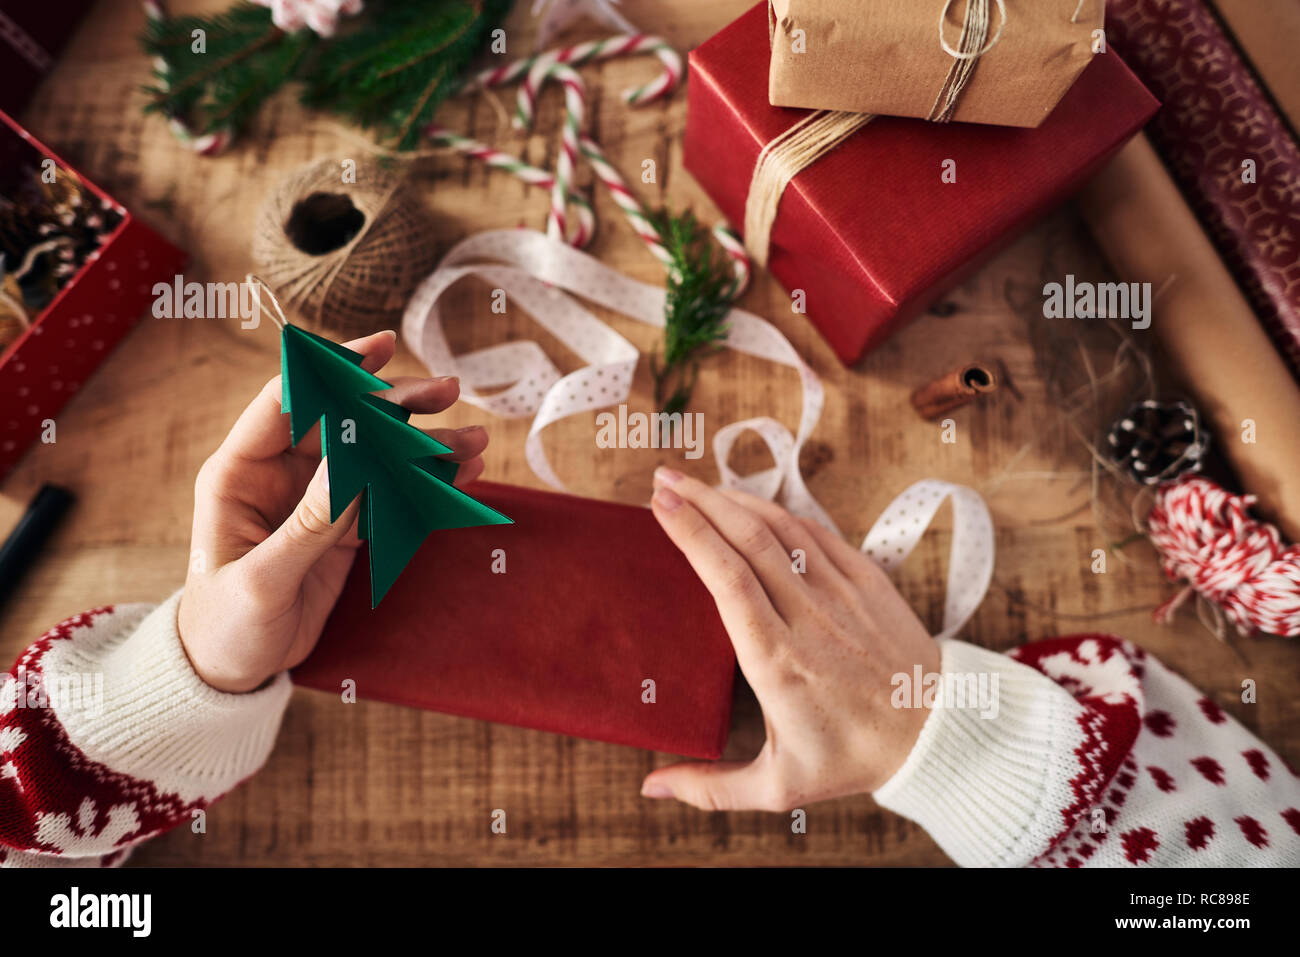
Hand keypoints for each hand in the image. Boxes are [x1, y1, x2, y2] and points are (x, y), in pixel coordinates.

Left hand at [178, 330, 488, 692]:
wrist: (229, 672)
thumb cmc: (224, 626)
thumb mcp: (262, 581)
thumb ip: (308, 524)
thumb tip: (353, 462)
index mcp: (240, 474)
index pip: (289, 399)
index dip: (334, 368)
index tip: (383, 348)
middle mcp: (278, 476)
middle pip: (345, 421)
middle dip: (398, 404)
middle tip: (449, 392)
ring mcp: (314, 500)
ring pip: (375, 457)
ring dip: (423, 447)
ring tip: (473, 440)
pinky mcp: (340, 528)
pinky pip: (388, 496)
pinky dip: (424, 487)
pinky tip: (462, 476)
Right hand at [642, 467, 939, 810]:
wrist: (936, 734)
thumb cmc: (852, 758)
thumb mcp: (779, 787)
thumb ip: (711, 787)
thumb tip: (651, 788)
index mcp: (777, 661)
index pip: (727, 579)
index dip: (692, 535)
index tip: (659, 508)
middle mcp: (808, 618)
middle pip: (747, 539)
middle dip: (700, 500)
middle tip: (663, 479)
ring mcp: (841, 593)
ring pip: (781, 528)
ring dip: (734, 497)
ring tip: (696, 483)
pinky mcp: (867, 580)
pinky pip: (816, 533)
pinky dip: (777, 511)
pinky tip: (751, 503)